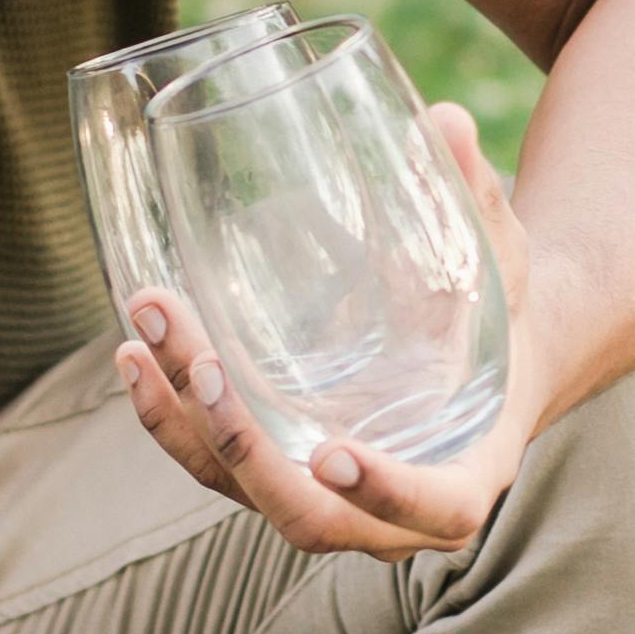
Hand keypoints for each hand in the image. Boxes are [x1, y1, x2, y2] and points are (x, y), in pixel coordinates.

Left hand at [116, 101, 543, 562]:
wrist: (481, 353)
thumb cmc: (502, 310)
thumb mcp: (501, 256)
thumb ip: (475, 198)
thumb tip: (441, 120)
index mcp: (466, 472)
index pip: (434, 511)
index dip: (386, 494)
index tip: (335, 452)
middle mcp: (388, 511)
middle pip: (307, 514)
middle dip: (244, 444)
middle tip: (206, 367)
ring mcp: (324, 497)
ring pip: (241, 488)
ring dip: (187, 422)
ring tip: (145, 337)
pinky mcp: (277, 467)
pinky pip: (212, 463)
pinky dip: (167, 419)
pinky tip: (133, 355)